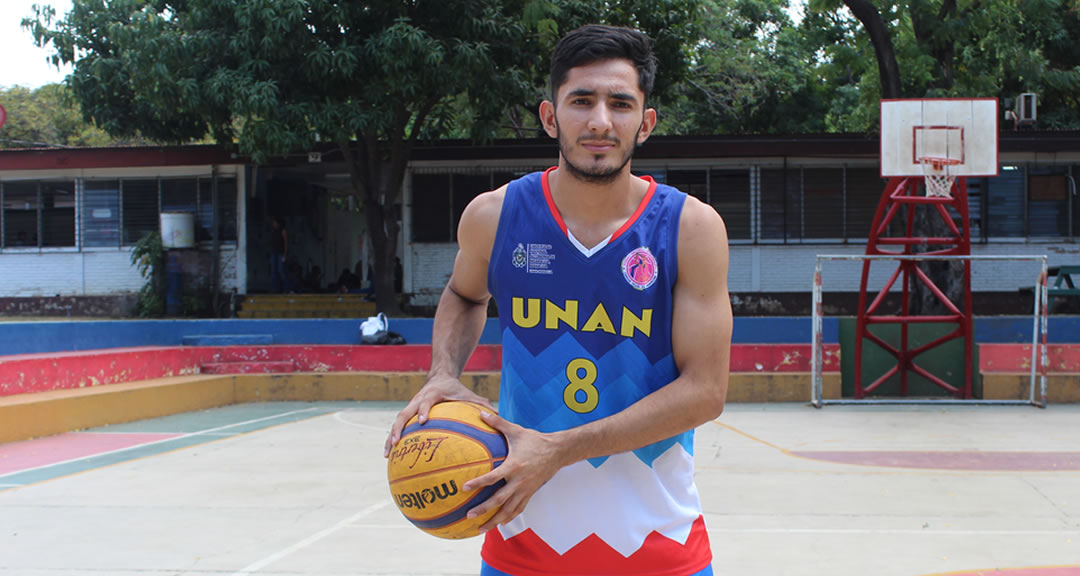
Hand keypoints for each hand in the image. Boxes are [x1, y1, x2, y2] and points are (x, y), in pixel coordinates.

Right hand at [383, 374, 494, 456]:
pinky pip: (400, 427)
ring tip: (387, 454)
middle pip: (403, 413)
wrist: (440, 376)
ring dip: (391, 436)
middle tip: (396, 442)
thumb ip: (481, 404)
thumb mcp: (468, 394)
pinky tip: (392, 456)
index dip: (423, 410)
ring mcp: (411, 406)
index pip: (425, 402)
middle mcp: (418, 400)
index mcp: (432, 395)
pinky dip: (394, 439)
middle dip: (398, 427)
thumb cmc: (456, 388)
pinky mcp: (408, 413)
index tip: (423, 421)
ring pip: (397, 422)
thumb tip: (498, 417)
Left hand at [462, 410, 567, 533]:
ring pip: (509, 510)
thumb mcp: (516, 430)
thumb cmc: (535, 440)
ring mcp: (526, 490)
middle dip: (483, 510)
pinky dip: (508, 518)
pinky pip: (518, 509)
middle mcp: (519, 481)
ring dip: (494, 521)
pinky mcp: (530, 494)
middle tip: (469, 516)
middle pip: (499, 500)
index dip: (478, 483)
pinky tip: (499, 524)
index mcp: (514, 466)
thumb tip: (481, 412)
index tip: (465, 488)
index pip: (493, 478)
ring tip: (480, 529)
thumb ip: (498, 422)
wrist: (558, 451)